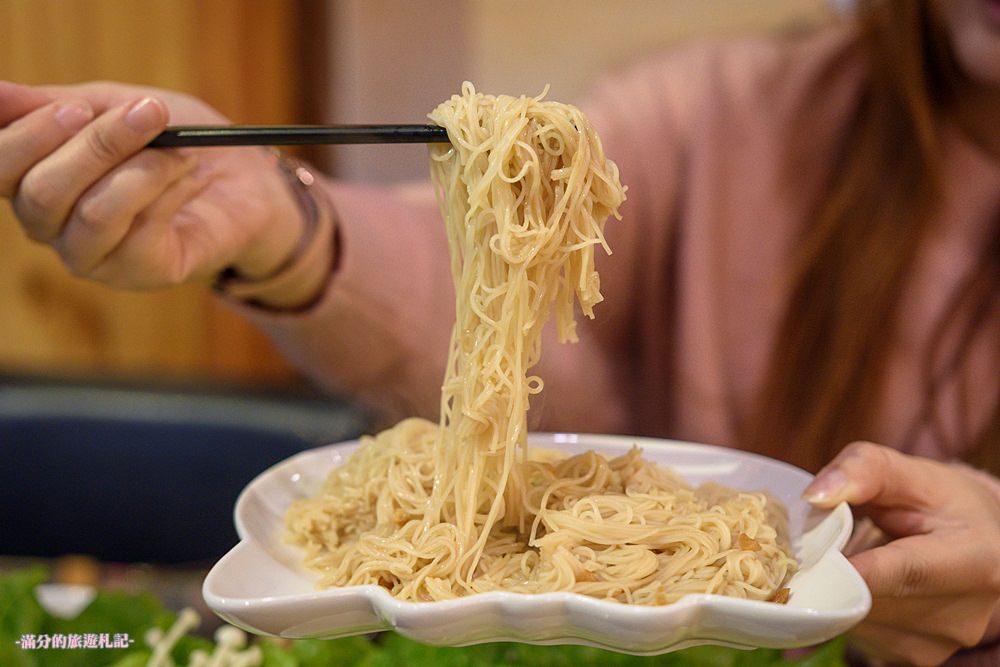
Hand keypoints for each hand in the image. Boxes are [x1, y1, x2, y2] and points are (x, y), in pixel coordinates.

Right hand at [0, 80, 307, 294]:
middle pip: (43, 194)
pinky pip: (142, 232)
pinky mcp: (139, 273)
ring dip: (144, 170)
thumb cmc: (172, 139)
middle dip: (98, 146)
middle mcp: (52, 226)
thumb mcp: (115, 104)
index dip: (29, 136)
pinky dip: (171, 193)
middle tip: (148, 114)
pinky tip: (193, 177)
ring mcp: (93, 256)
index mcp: (32, 180)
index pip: (0, 168)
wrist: (244, 180)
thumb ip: (54, 103)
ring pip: (94, 214)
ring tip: (180, 151)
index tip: (79, 108)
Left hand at [805, 442, 999, 665]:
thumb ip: (862, 470)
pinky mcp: (913, 657)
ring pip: (855, 620)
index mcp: (974, 561)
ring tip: (846, 560)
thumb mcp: (907, 472)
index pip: (902, 572)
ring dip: (835, 591)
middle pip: (869, 600)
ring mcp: (939, 644)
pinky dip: (844, 608)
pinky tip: (854, 584)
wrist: (975, 541)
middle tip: (817, 543)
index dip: (849, 565)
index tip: (807, 555)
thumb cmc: (937, 501)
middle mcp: (963, 614)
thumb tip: (815, 497)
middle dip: (832, 571)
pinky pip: (857, 635)